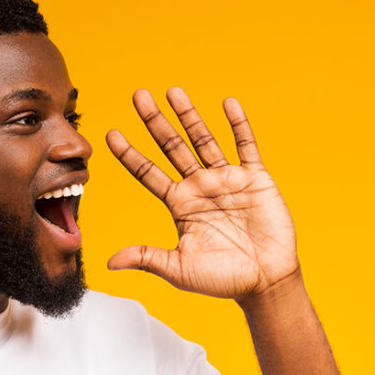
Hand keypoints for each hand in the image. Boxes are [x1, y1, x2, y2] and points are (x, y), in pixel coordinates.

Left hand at [105, 88, 298, 300]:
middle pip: (172, 147)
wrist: (266, 283)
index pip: (148, 173)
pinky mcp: (256, 179)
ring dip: (189, 116)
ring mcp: (228, 180)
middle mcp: (201, 187)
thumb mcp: (179, 269)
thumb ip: (147, 257)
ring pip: (205, 140)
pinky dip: (239, 125)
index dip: (130, 154)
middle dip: (155, 122)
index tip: (111, 134)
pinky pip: (246, 147)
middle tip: (138, 96)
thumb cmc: (223, 280)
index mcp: (180, 205)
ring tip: (173, 91)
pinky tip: (228, 104)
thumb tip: (109, 262)